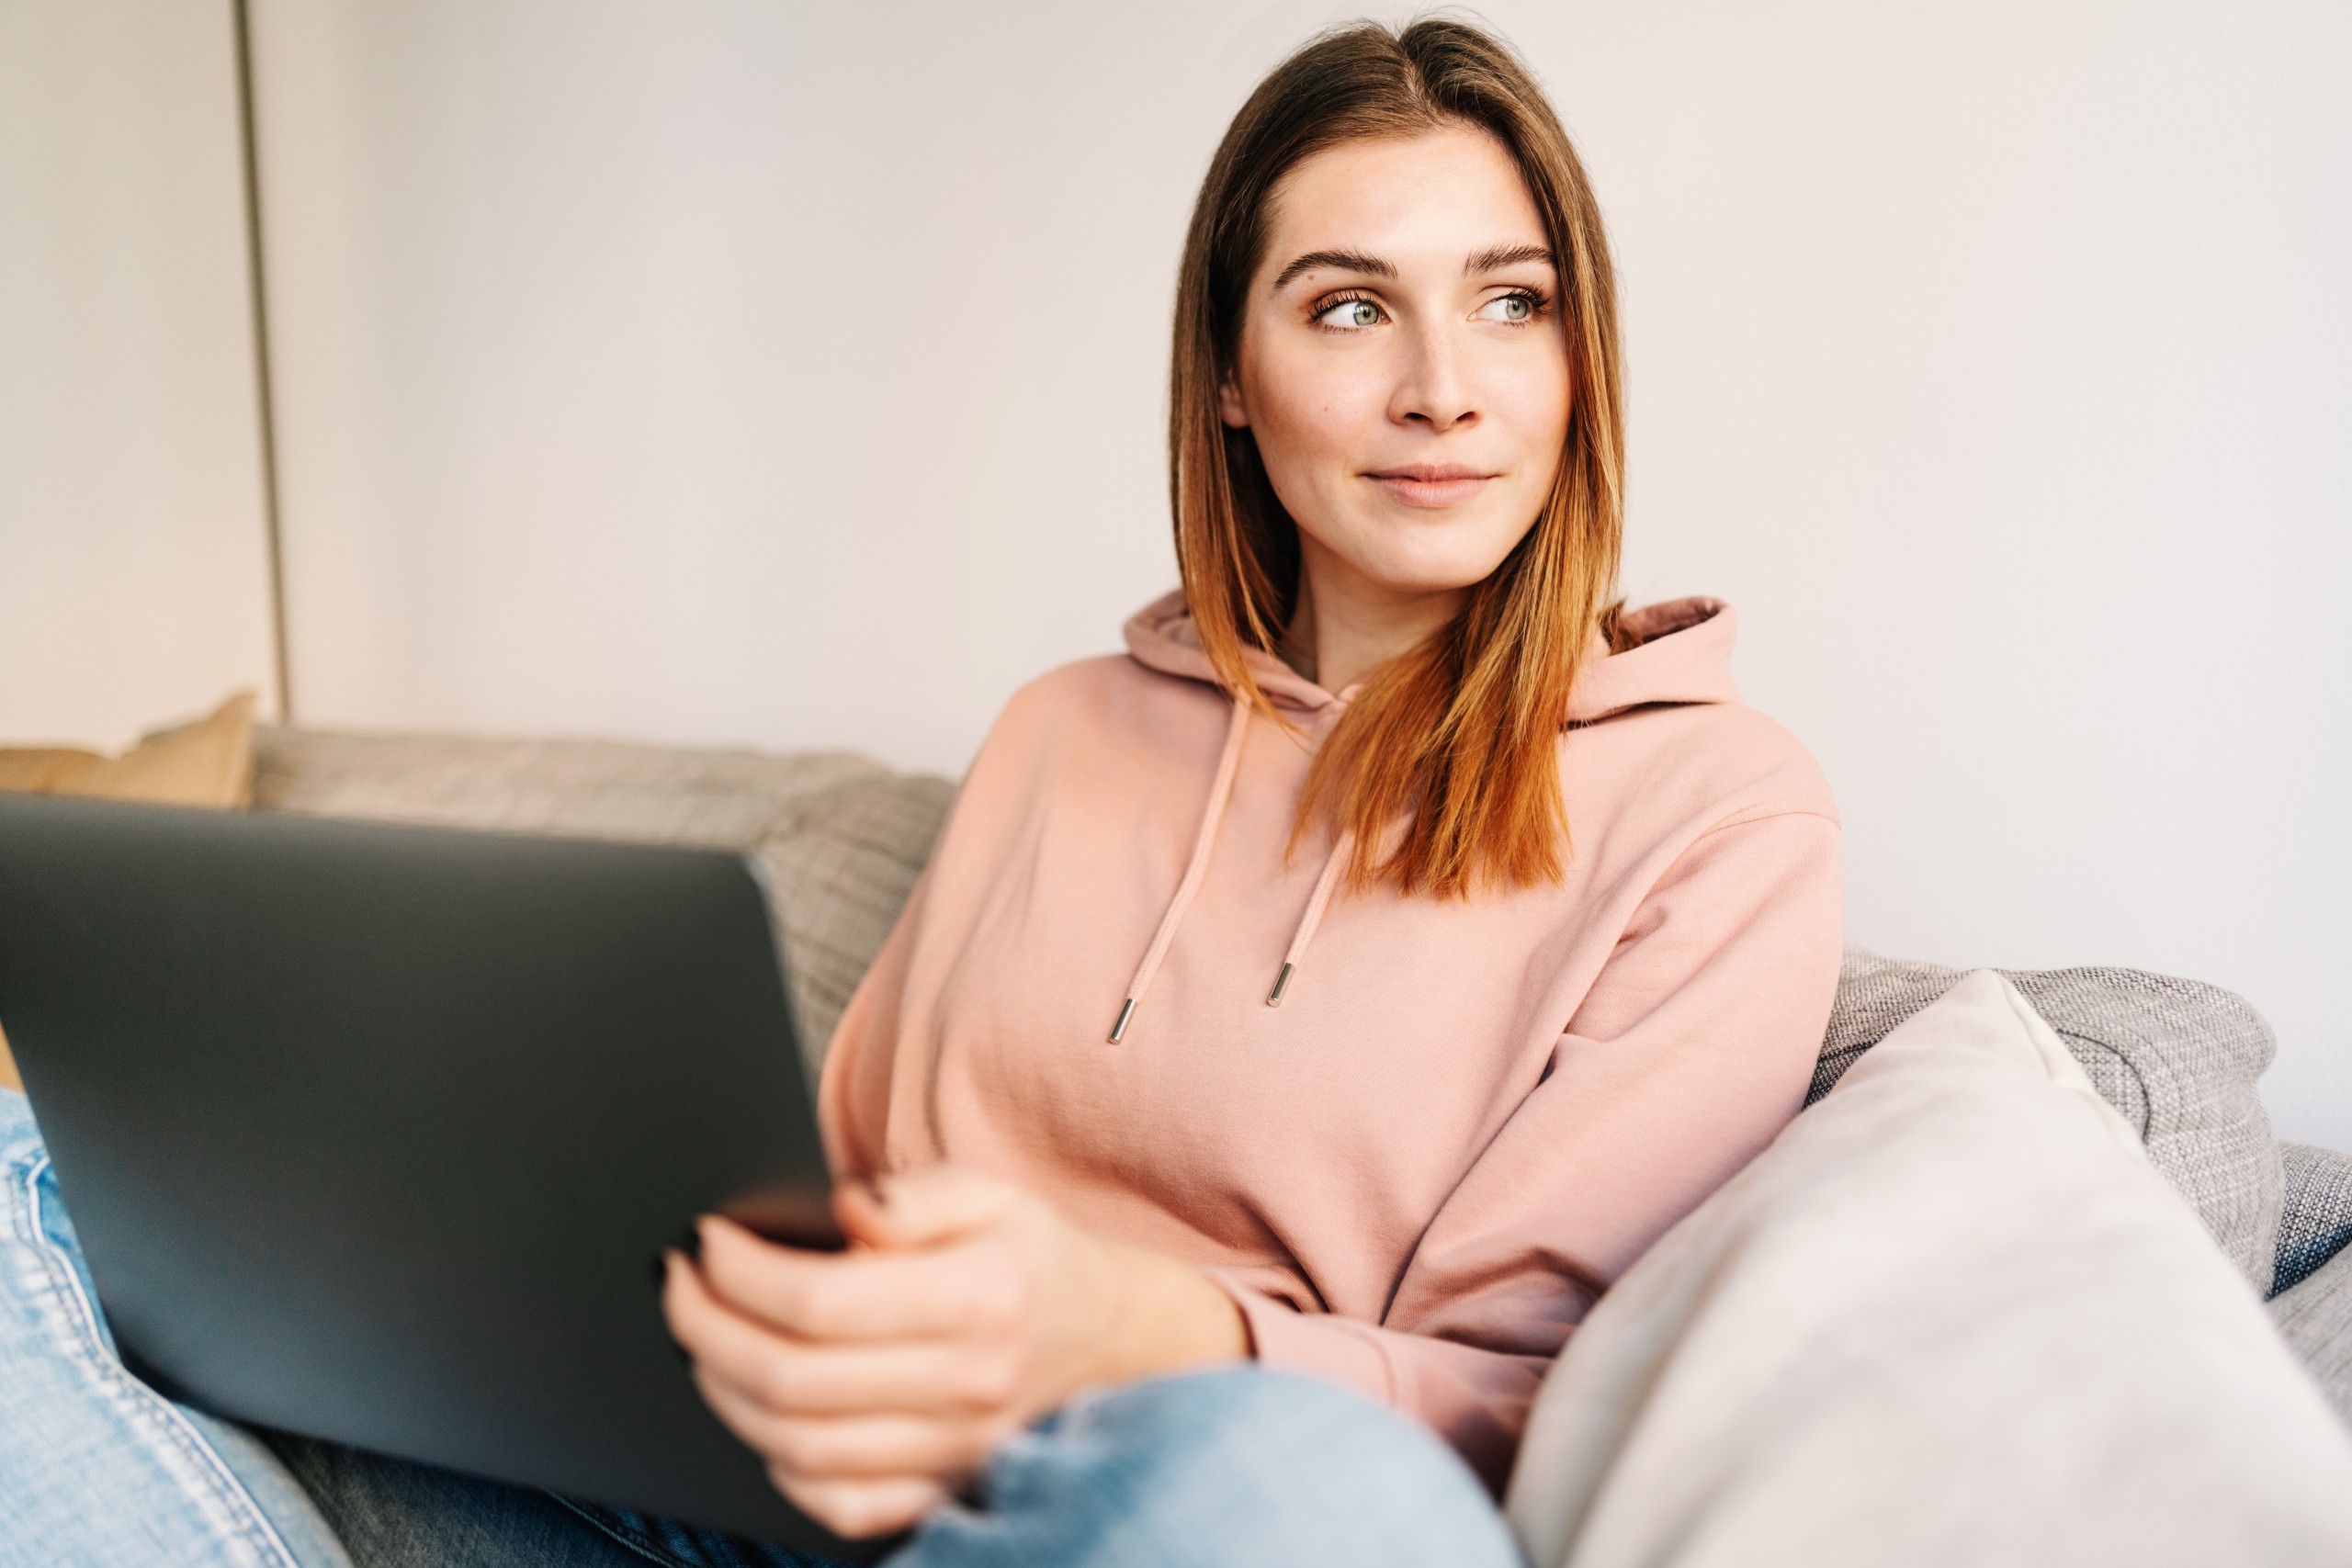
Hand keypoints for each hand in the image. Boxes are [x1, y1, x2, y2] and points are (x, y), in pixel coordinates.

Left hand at [661, 1165, 1246, 1538]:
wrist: (1113, 1340)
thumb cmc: (1035, 1258)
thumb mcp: (990, 1193)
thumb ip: (913, 1195)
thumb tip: (842, 1210)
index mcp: (978, 1296)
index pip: (821, 1300)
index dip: (739, 1273)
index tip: (707, 1241)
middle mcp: (966, 1384)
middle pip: (791, 1379)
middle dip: (705, 1328)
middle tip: (680, 1285)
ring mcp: (953, 1450)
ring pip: (797, 1447)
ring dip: (724, 1392)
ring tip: (704, 1339)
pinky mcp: (942, 1492)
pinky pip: (837, 1503)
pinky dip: (779, 1464)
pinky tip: (760, 1411)